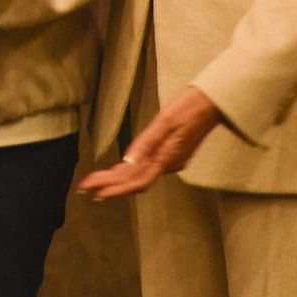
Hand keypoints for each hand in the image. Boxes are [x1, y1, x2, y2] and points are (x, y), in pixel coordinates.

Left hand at [76, 86, 222, 200]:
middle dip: (110, 184)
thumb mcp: (165, 121)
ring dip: (117, 179)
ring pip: (140, 175)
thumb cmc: (189, 107)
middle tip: (85, 188)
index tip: (98, 194)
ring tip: (94, 183)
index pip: (138, 180)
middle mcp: (169, 164)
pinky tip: (118, 171)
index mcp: (167, 157)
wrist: (212, 102)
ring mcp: (170, 161)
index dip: (117, 189)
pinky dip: (130, 171)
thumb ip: (147, 142)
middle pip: (135, 180)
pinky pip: (147, 167)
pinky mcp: (171, 155)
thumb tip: (128, 161)